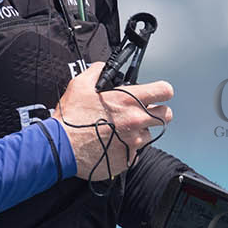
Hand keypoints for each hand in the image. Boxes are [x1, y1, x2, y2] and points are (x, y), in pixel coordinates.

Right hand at [52, 61, 174, 179]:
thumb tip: (102, 67)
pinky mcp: (128, 159)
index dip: (162, 91)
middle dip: (157, 112)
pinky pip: (136, 153)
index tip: (158, 94)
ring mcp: (134, 142)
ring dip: (139, 132)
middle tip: (142, 113)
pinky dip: (128, 149)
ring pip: (149, 135)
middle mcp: (136, 121)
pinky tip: (113, 145)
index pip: (164, 90)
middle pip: (166, 115)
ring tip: (120, 131)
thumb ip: (97, 71)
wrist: (61, 147)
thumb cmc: (70, 118)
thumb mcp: (80, 85)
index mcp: (128, 100)